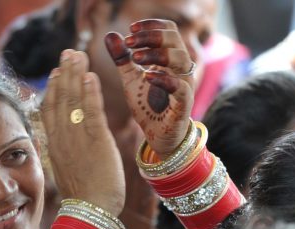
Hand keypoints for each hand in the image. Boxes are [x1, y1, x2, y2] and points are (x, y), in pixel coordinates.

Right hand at [41, 50, 125, 215]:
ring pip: (73, 102)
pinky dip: (90, 94)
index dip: (52, 88)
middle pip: (60, 100)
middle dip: (64, 74)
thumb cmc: (84, 196)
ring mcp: (78, 141)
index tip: (56, 71)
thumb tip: (65, 140)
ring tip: (78, 56)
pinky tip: (89, 77)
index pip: (50, 111)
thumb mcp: (68, 169)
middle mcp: (63, 140)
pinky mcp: (96, 143)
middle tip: (69, 53)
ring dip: (75, 76)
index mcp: (56, 146)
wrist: (90, 214)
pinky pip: (91, 114)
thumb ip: (66, 150)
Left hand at [105, 19, 195, 159]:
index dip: (152, 26)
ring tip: (135, 57)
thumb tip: (110, 34)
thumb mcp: (130, 79)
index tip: (131, 29)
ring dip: (155, 54)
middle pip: (175, 39)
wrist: (157, 136)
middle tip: (129, 42)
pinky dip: (164, 79)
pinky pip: (180, 88)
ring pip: (179, 59)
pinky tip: (146, 76)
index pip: (169, 31)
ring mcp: (184, 86)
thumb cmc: (148, 105)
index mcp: (170, 60)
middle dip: (151, 36)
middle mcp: (180, 69)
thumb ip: (122, 58)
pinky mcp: (183, 105)